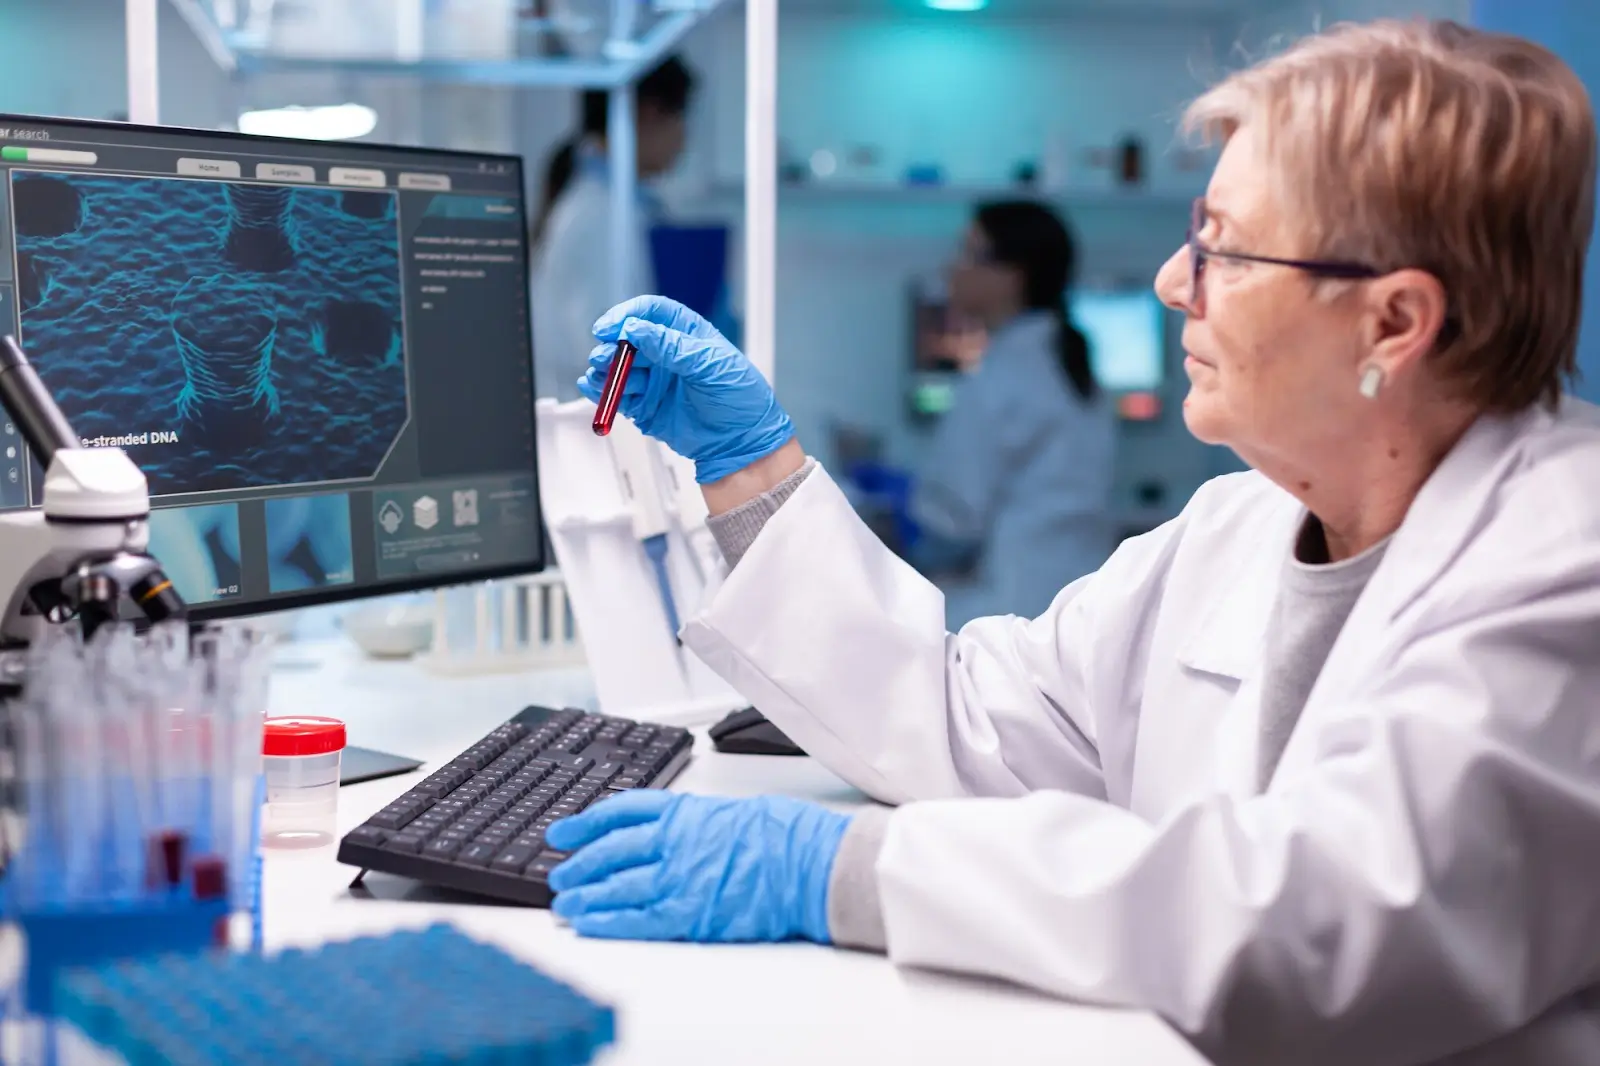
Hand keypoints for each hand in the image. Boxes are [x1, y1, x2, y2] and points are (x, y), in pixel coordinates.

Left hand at [546, 790, 850, 942]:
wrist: (807, 861)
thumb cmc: (782, 836)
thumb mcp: (731, 812)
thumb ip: (694, 824)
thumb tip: (671, 836)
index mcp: (684, 811)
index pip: (620, 811)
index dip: (585, 821)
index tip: (562, 831)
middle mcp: (673, 841)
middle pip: (610, 850)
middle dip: (579, 864)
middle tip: (559, 875)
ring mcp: (678, 877)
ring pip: (616, 885)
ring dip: (585, 896)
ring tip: (565, 905)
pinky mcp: (688, 912)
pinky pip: (637, 918)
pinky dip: (607, 921)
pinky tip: (588, 923)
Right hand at [577, 296, 795, 483]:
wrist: (742, 443)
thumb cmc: (740, 398)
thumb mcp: (711, 365)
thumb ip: (673, 347)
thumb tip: (637, 330)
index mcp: (686, 334)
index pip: (650, 312)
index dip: (627, 315)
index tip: (610, 327)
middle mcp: (666, 354)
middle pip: (627, 340)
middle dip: (612, 347)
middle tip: (604, 357)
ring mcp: (654, 380)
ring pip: (618, 368)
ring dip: (606, 371)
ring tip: (602, 378)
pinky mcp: (645, 406)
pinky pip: (618, 395)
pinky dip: (603, 393)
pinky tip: (595, 389)